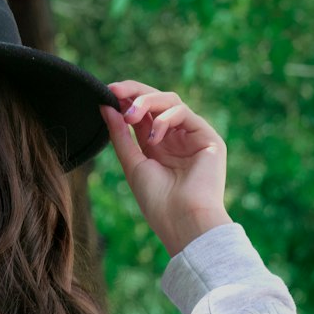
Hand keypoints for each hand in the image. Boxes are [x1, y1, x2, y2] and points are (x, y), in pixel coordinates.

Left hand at [100, 81, 232, 256]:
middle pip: (156, 102)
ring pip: (171, 102)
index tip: (106, 93)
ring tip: (130, 115)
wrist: (183, 222)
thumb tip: (105, 106)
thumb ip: (120, 135)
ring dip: (147, 102)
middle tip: (114, 91)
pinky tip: (153, 136)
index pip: (142, 114)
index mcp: (157, 147)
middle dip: (134, 93)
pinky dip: (165, 119)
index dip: (125, 101)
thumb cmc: (158, 203)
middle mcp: (176, 139)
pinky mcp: (208, 138)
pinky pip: (184, 113)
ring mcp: (192, 137)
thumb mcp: (132, 164)